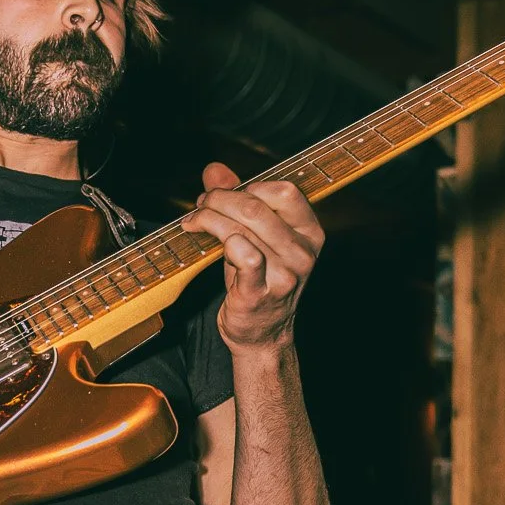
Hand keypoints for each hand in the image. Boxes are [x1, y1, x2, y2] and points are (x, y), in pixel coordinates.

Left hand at [180, 162, 323, 349]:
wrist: (262, 336)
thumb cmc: (259, 282)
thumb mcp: (254, 238)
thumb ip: (238, 200)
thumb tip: (214, 169)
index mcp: (310, 233)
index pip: (284, 191)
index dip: (249, 185)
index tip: (223, 193)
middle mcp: (303, 253)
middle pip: (257, 207)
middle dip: (220, 199)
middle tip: (200, 205)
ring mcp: (285, 275)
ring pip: (243, 228)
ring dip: (210, 218)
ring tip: (194, 221)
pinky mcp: (261, 292)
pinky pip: (242, 255)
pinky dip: (220, 241)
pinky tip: (207, 242)